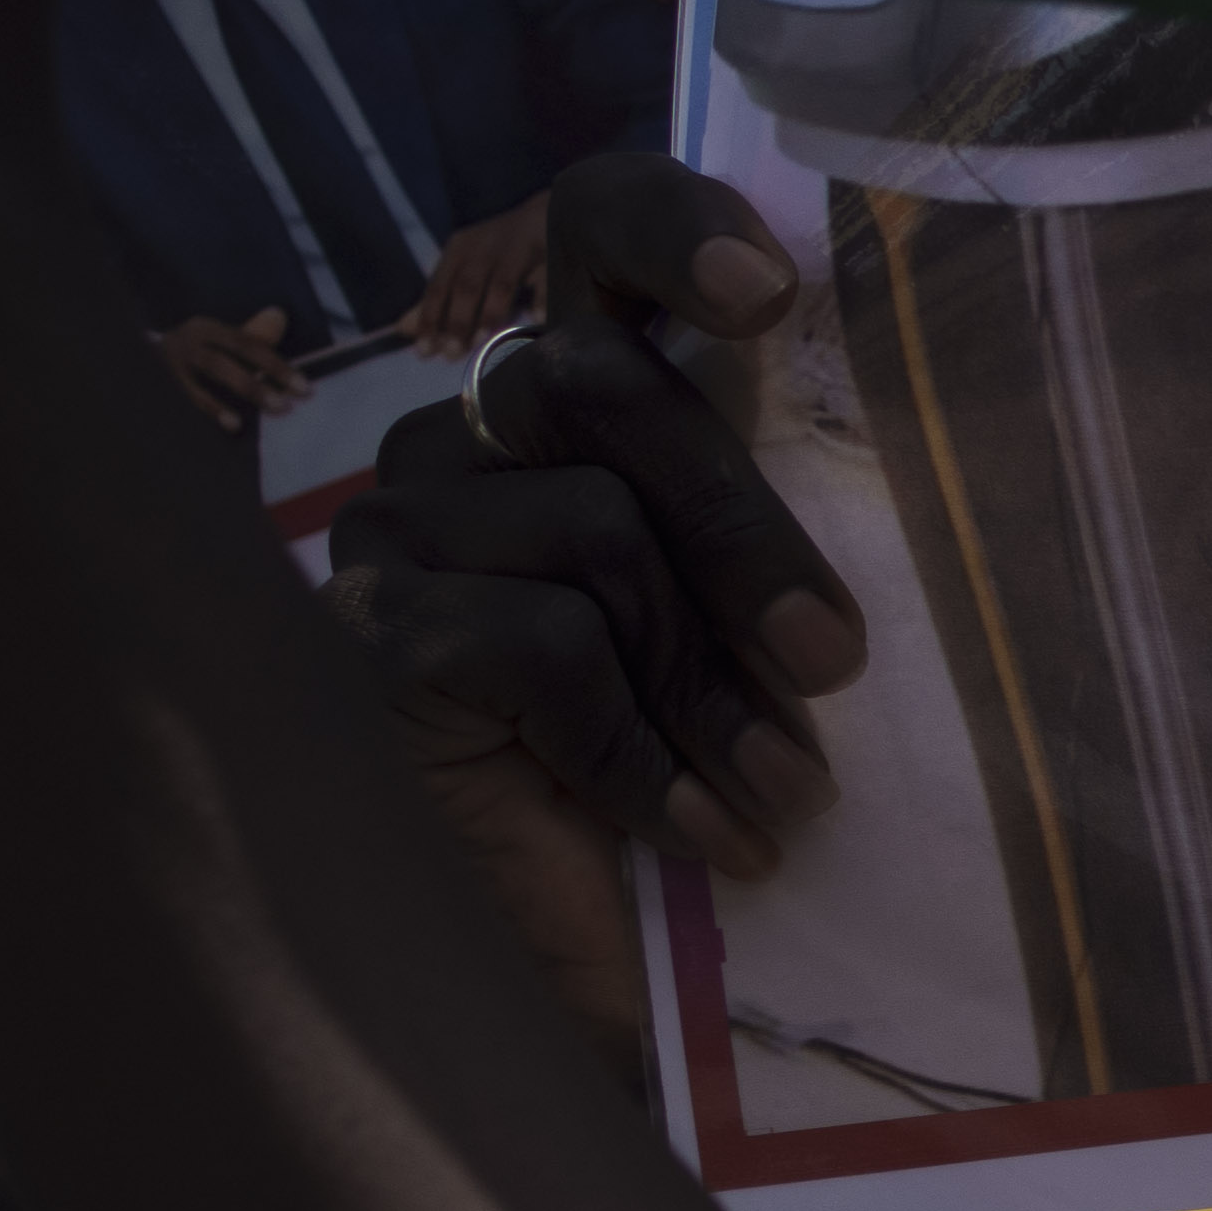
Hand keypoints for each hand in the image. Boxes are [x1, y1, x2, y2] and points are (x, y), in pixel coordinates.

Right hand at [150, 305, 304, 431]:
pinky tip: (223, 428)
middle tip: (283, 407)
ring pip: (194, 387)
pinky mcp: (157, 387)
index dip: (275, 366)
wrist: (138, 354)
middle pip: (220, 365)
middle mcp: (185, 344)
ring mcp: (167, 367)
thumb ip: (252, 334)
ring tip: (238, 424)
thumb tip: (279, 316)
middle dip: (253, 387)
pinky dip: (199, 415)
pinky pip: (178, 403)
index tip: (303, 388)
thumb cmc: (196, 350)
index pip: (246, 345)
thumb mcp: (221, 338)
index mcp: (207, 329)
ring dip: (217, 405)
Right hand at [316, 148, 864, 1059]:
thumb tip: (848, 511)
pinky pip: (541, 645)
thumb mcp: (743, 646)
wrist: (552, 980)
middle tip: (835, 669)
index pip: (587, 236)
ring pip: (593, 527)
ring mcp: (393, 535)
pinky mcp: (362, 639)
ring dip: (709, 683)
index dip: (668, 229)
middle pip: (611, 391)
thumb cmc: (675, 797)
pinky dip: (641, 753)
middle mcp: (462, 445)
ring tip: (770, 797)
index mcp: (568, 414)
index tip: (768, 296)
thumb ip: (756, 539)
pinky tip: (696, 836)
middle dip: (747, 538)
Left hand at [407, 190, 555, 355]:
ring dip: (491, 312)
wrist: (546, 214)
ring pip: (500, 283)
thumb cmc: (498, 249)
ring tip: (484, 341)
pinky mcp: (549, 250)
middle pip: (467, 285)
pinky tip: (537, 319)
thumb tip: (403, 330)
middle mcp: (484, 247)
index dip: (429, 318)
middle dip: (456, 320)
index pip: (438, 286)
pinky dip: (541, 298)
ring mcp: (518, 248)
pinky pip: (545, 277)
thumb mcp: (463, 268)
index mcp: (459, 250)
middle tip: (450, 354)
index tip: (424, 351)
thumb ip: (437, 300)